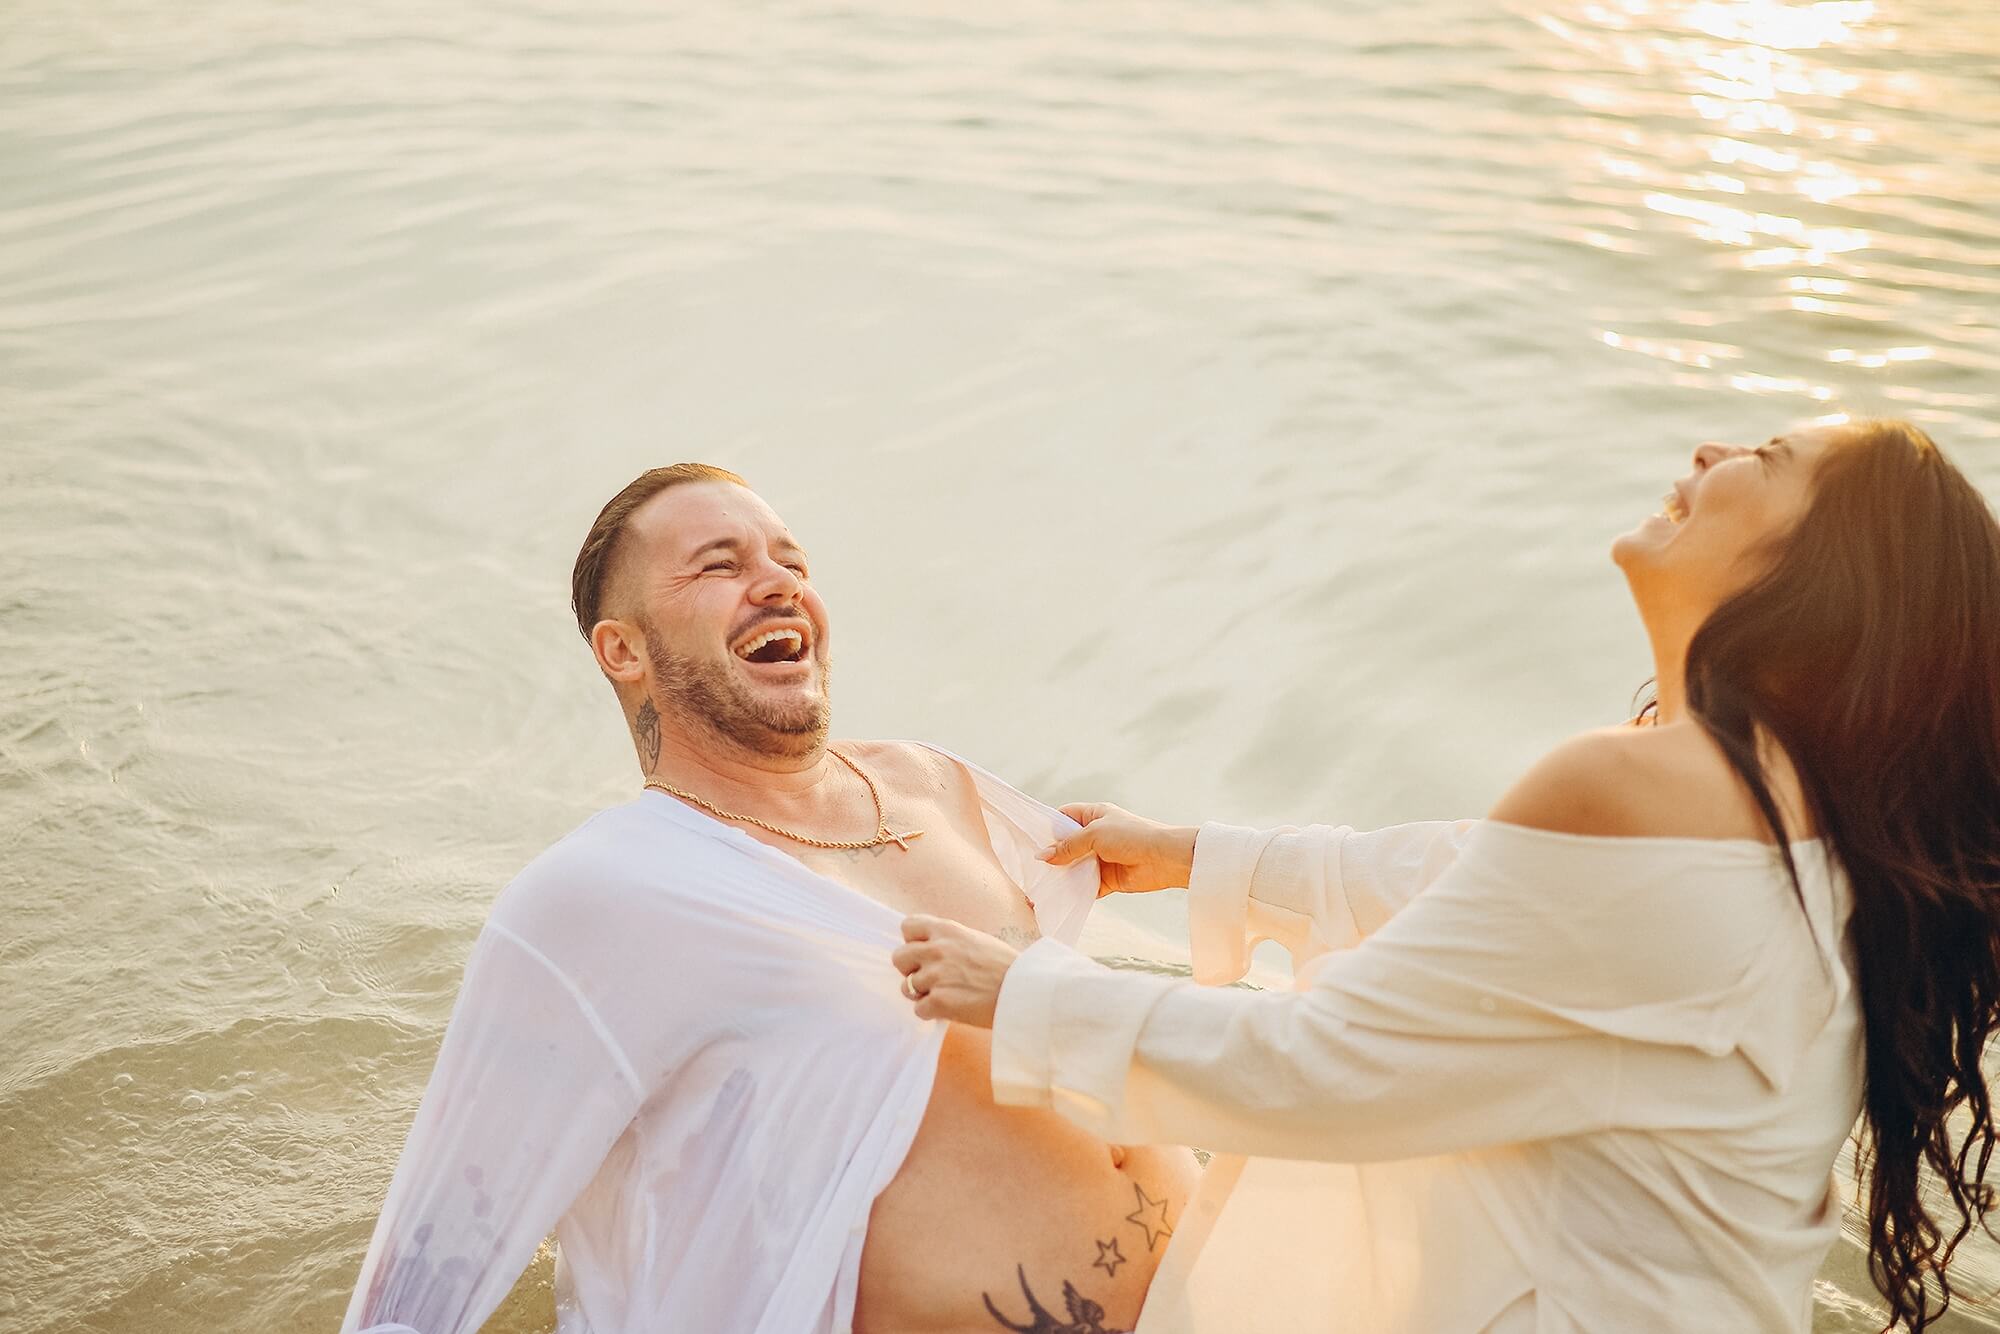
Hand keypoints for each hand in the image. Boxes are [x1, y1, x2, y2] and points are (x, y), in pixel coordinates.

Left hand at [892, 915, 1016, 1027]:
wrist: (1024, 991)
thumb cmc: (1006, 967)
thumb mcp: (976, 940)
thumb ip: (950, 941)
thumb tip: (929, 948)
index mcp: (947, 930)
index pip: (907, 926)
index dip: (912, 942)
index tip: (924, 952)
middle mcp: (937, 949)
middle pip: (898, 957)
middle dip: (910, 970)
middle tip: (929, 978)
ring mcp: (936, 976)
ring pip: (906, 987)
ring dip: (922, 994)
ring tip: (945, 995)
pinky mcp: (939, 1001)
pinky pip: (918, 1009)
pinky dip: (932, 1013)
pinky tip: (950, 1009)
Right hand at [1041, 802, 1197, 896]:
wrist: (1164, 859)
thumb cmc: (1132, 836)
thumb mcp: (1095, 835)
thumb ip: (1068, 846)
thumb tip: (1042, 856)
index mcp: (1094, 815)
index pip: (1064, 817)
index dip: (1049, 826)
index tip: (1030, 839)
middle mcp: (1096, 836)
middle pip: (1067, 845)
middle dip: (1052, 855)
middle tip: (1030, 866)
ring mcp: (1101, 858)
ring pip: (1075, 866)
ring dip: (1062, 875)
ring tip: (1040, 884)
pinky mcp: (1107, 879)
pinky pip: (1086, 885)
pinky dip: (1075, 891)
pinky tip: (1059, 896)